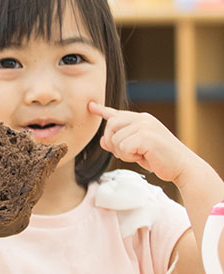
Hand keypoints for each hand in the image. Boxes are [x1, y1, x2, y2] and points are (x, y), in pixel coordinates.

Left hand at [90, 102, 204, 185]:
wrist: (183, 167)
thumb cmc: (161, 159)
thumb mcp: (138, 149)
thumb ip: (121, 142)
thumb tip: (102, 140)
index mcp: (142, 119)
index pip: (118, 113)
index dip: (102, 110)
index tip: (91, 106)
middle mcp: (143, 119)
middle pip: (110, 126)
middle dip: (112, 143)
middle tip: (128, 153)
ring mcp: (145, 126)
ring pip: (115, 139)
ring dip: (123, 152)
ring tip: (140, 154)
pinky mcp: (146, 136)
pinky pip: (123, 147)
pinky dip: (129, 156)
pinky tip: (143, 157)